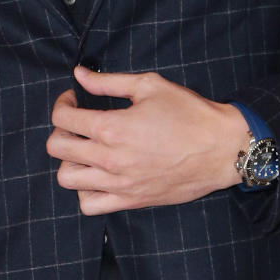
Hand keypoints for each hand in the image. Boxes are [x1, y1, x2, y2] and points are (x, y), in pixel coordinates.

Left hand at [47, 66, 250, 213]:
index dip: (63, 104)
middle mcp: (110, 159)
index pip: (63, 118)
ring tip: (87, 150)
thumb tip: (80, 74)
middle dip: (61, 130)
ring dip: (70, 160)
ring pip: (67, 179)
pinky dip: (85, 191)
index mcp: (112, 128)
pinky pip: (89, 205)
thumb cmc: (190, 113)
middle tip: (78, 122)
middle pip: (57, 148)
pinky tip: (98, 175)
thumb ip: (109, 81)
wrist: (222, 148)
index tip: (74, 99)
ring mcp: (119, 184)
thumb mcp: (150, 86)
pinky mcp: (131, 201)